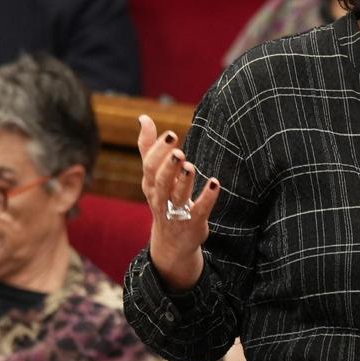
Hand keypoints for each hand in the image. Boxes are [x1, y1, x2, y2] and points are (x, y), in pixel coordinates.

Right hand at [137, 114, 220, 289]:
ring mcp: (176, 212)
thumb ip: (149, 147)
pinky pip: (199, 210)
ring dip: (184, 181)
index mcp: (150, 184)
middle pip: (160, 181)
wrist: (172, 242)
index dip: (158, 151)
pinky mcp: (193, 222)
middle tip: (178, 151)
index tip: (170, 134)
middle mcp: (161, 198)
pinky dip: (207, 197)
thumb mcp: (153, 177)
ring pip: (177, 196)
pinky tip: (215, 183)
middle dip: (168, 166)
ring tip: (190, 166)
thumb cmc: (163, 200)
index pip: (150, 166)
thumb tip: (143, 118)